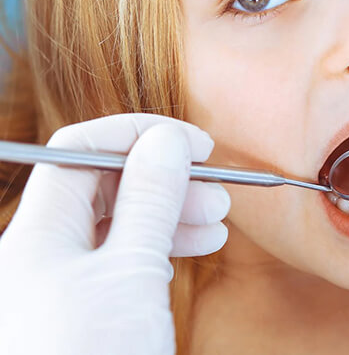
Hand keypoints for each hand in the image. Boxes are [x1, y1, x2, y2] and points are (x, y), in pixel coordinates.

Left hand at [0, 114, 229, 354]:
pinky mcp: (88, 308)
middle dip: (164, 175)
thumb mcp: (131, 274)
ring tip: (218, 216)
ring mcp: (65, 282)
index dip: (139, 133)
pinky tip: (198, 242)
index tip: (192, 141)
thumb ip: (150, 198)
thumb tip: (167, 139)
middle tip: (215, 185)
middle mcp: (44, 251)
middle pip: (105, 184)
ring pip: (120, 221)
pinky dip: (164, 243)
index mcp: (37, 233)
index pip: (82, 150)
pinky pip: (125, 257)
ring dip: (171, 209)